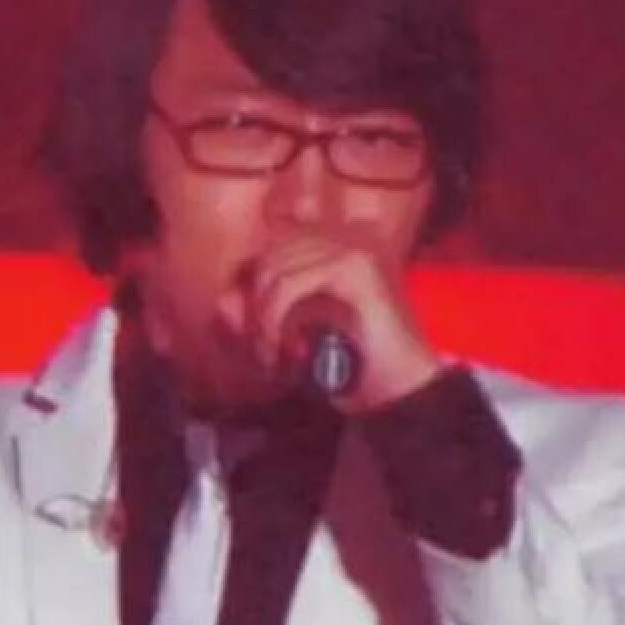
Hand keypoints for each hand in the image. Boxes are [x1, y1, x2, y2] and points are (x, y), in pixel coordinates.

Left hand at [228, 240, 438, 414]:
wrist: (401, 391)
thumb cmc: (354, 367)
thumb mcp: (296, 337)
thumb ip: (260, 315)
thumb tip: (223, 298)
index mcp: (344, 241)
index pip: (276, 246)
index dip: (256, 288)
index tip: (257, 333)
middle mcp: (352, 232)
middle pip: (271, 253)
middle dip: (255, 304)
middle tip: (262, 350)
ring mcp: (357, 244)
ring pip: (275, 269)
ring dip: (262, 319)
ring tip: (271, 356)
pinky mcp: (356, 265)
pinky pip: (289, 285)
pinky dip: (275, 320)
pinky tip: (282, 350)